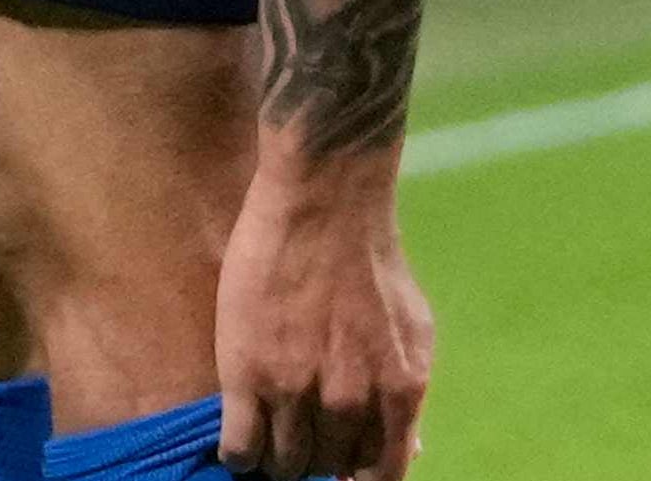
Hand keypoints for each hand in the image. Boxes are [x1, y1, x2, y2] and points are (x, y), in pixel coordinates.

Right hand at [214, 135, 432, 478]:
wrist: (325, 197)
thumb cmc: (370, 260)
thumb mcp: (411, 331)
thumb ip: (404, 394)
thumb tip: (410, 450)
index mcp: (399, 395)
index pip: (380, 478)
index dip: (355, 479)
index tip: (338, 467)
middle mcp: (351, 403)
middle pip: (326, 470)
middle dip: (313, 458)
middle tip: (297, 435)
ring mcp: (296, 391)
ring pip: (283, 467)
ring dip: (275, 456)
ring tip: (267, 430)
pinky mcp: (247, 375)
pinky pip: (240, 451)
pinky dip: (240, 454)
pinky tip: (241, 433)